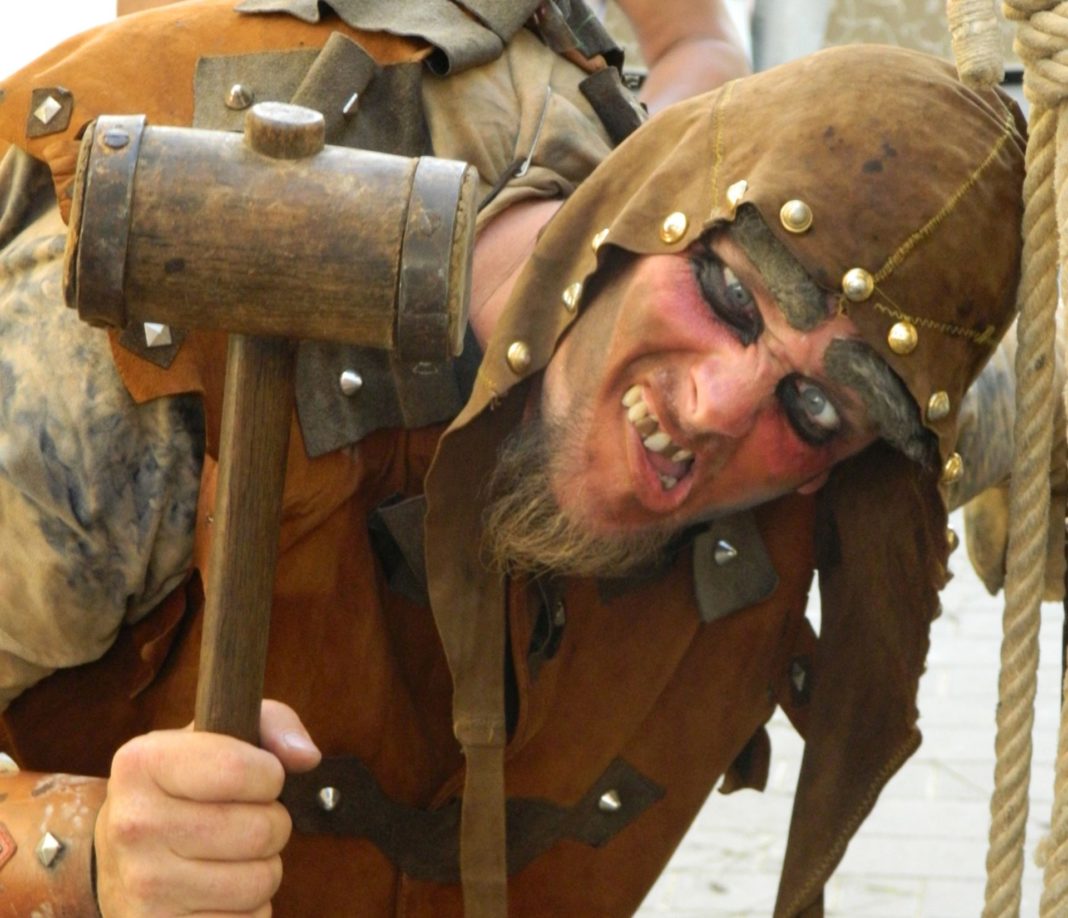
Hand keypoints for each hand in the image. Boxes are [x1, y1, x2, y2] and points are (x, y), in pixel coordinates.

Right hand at [94, 700, 320, 916]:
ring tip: (230, 857)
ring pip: (262, 881)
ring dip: (262, 869)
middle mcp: (134, 825)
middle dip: (272, 824)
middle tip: (244, 822)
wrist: (117, 862)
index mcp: (143, 764)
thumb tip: (306, 756)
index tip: (257, 778)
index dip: (269, 775)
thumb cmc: (183, 791)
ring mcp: (142, 888)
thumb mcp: (217, 740)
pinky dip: (248, 911)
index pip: (241, 769)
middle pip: (263, 829)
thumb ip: (271, 726)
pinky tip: (217, 895)